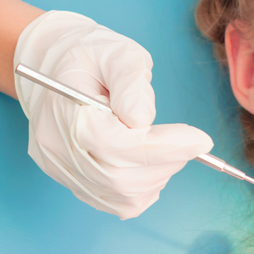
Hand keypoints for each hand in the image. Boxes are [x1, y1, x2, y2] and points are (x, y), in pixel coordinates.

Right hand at [14, 11, 213, 218]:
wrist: (53, 66)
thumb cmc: (89, 55)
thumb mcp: (116, 51)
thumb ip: (131, 82)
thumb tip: (143, 120)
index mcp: (66, 113)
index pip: (116, 146)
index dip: (163, 148)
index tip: (200, 140)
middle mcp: (58, 150)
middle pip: (120, 178)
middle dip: (166, 163)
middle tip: (188, 142)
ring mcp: (62, 169)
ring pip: (121, 197)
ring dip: (157, 176)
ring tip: (163, 145)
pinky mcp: (71, 181)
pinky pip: (115, 202)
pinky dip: (142, 188)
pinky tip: (148, 162)